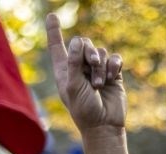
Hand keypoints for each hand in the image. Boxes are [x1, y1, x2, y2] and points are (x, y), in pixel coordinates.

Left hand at [46, 14, 125, 133]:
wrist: (104, 125)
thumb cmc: (84, 109)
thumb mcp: (73, 85)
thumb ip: (74, 62)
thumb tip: (78, 41)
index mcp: (64, 70)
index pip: (57, 46)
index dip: (54, 31)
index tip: (52, 15)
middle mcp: (79, 67)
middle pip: (83, 43)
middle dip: (88, 52)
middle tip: (93, 64)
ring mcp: (97, 70)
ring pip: (100, 51)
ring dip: (100, 67)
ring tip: (99, 84)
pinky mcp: (112, 74)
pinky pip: (114, 58)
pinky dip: (113, 65)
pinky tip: (111, 77)